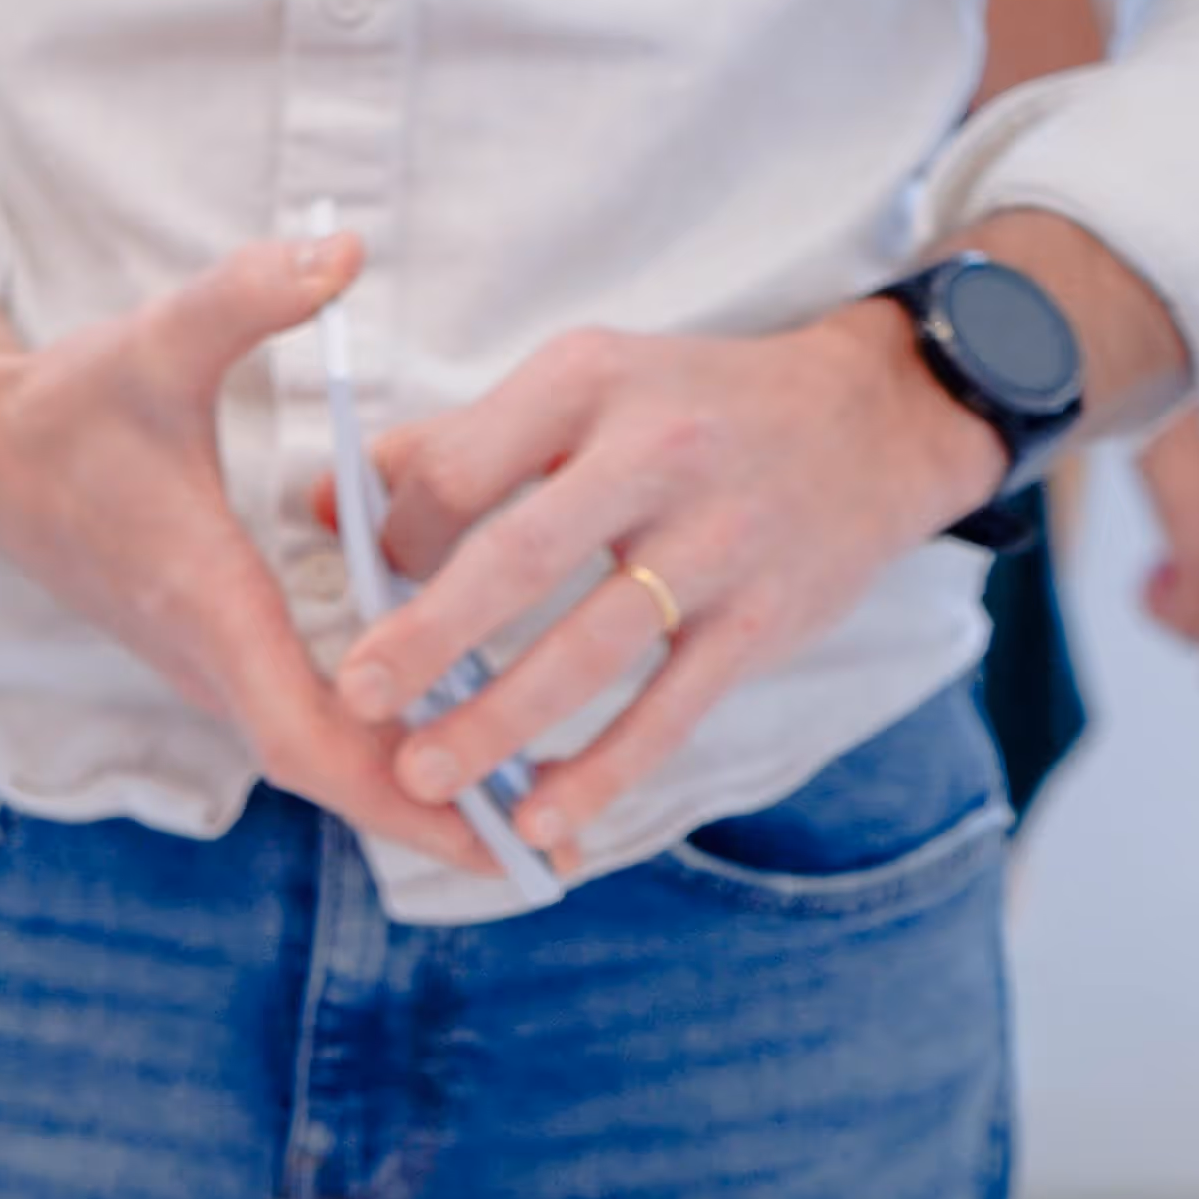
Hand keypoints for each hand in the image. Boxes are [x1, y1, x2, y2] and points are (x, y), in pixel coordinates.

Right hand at [0, 215, 478, 861]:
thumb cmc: (72, 404)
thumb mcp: (159, 336)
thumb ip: (249, 294)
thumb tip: (343, 247)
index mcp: (207, 603)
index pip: (302, 730)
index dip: (394, 786)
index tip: (478, 824)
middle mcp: (212, 660)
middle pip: (332, 777)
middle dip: (432, 823)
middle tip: (546, 865)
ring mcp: (216, 671)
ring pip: (324, 764)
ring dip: (415, 800)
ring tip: (530, 828)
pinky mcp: (223, 661)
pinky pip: (312, 735)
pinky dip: (382, 761)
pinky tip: (463, 757)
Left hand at [338, 303, 1005, 860]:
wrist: (876, 421)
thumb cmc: (695, 409)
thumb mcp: (584, 384)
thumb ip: (454, 445)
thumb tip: (322, 503)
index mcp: (590, 382)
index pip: (462, 467)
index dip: (399, 534)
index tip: (369, 584)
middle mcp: (655, 455)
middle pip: (517, 558)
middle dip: (426, 636)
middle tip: (355, 696)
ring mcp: (716, 544)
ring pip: (588, 648)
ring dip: (498, 721)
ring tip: (426, 776)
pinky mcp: (761, 621)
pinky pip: (667, 711)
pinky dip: (601, 771)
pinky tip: (541, 817)